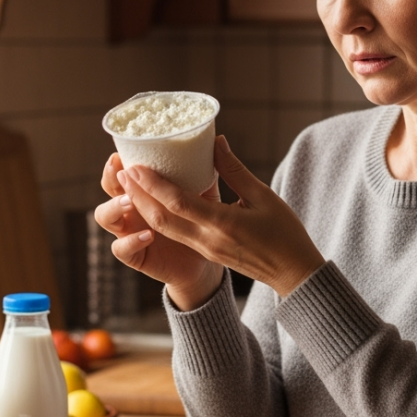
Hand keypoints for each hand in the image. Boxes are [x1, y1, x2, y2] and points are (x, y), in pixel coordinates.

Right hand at [95, 153, 223, 308]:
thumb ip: (207, 173)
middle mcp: (132, 209)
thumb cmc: (204, 222)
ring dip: (113, 207)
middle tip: (122, 171)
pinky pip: (122, 250)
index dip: (118, 162)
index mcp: (145, 191)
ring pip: (106, 217)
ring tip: (129, 201)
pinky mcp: (137, 256)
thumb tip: (218, 140)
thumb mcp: (207, 195)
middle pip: (109, 190)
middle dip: (110, 178)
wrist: (207, 262)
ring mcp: (130, 232)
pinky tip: (148, 235)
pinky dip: (130, 242)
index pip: (124, 171)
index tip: (122, 151)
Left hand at [118, 135, 325, 299]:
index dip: (152, 184)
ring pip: (164, 227)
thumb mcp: (264, 196)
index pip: (177, 203)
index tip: (135, 165)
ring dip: (144, 206)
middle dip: (138, 195)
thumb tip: (216, 142)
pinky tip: (156, 200)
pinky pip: (176, 232)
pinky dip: (161, 215)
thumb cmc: (285, 234)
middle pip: (161, 218)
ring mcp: (205, 248)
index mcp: (222, 225)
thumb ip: (235, 170)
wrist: (293, 274)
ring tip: (130, 184)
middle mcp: (207, 239)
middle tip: (123, 170)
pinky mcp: (207, 251)